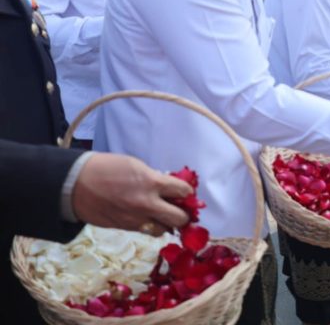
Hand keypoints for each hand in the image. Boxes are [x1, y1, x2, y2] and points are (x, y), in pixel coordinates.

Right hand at [72, 153, 193, 235]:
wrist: (75, 184)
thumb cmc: (106, 169)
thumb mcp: (136, 166)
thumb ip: (155, 179)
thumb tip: (169, 188)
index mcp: (151, 183)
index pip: (184, 191)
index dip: (187, 192)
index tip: (185, 191)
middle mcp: (147, 204)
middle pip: (180, 219)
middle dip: (184, 214)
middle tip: (181, 208)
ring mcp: (136, 219)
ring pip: (164, 230)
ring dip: (167, 223)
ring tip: (164, 214)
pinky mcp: (125, 228)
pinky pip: (147, 230)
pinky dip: (152, 225)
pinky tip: (150, 217)